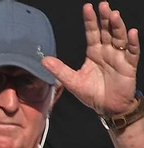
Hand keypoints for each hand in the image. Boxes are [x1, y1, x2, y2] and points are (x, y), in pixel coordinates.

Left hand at [45, 3, 139, 117]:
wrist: (107, 107)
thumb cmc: (91, 93)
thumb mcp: (72, 82)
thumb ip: (59, 70)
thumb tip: (43, 60)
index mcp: (94, 52)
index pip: (92, 33)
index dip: (90, 21)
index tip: (88, 8)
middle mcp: (107, 51)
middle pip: (107, 31)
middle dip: (105, 18)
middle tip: (103, 5)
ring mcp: (119, 57)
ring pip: (119, 38)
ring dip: (117, 26)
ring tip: (114, 15)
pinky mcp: (129, 65)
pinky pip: (132, 52)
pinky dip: (132, 42)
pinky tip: (131, 32)